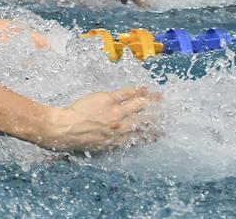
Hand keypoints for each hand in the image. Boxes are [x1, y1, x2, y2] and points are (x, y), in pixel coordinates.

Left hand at [42, 87, 160, 152]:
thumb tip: (123, 139)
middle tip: (168, 114)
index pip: (143, 137)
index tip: (163, 131)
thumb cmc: (80, 139)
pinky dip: (136, 91)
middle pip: (145, 121)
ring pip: (139, 105)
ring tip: (161, 97)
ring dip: (152, 101)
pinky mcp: (108, 100)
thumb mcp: (101, 147)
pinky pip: (126, 94)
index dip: (155, 134)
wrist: (67, 129)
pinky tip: (144, 88)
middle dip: (158, 117)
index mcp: (120, 141)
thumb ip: (114, 142)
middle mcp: (122, 127)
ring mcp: (116, 112)